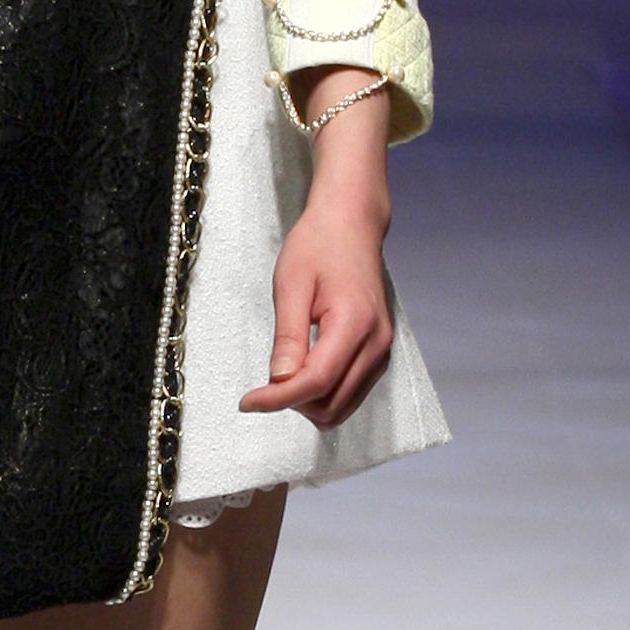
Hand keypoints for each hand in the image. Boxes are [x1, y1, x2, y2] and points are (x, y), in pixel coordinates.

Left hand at [239, 73, 394, 429]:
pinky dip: (324, 395)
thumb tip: (279, 381)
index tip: (246, 402)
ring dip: (309, 403)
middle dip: (293, 403)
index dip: (278, 399)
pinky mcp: (379, 352)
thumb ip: (287, 337)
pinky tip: (303, 372)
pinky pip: (351, 392)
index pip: (316, 381)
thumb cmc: (318, 246)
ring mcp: (382, 350)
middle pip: (332, 404)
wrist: (351, 224)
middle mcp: (377, 343)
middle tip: (264, 383)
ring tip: (284, 374)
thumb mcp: (291, 286)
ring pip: (343, 406)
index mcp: (355, 323)